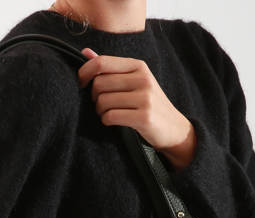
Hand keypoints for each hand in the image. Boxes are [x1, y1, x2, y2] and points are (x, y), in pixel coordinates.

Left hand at [78, 48, 195, 168]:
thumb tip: (85, 52)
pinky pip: (111, 116)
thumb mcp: (134, 82)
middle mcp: (142, 79)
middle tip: (100, 105)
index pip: (102, 62)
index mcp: (138, 66)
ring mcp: (145, 98)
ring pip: (103, 101)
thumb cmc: (149, 105)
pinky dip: (106, 121)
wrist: (174, 129)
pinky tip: (112, 122)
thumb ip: (111, 68)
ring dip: (100, 111)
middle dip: (94, 97)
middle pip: (99, 84)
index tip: (81, 84)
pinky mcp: (144, 117)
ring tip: (108, 114)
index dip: (84, 73)